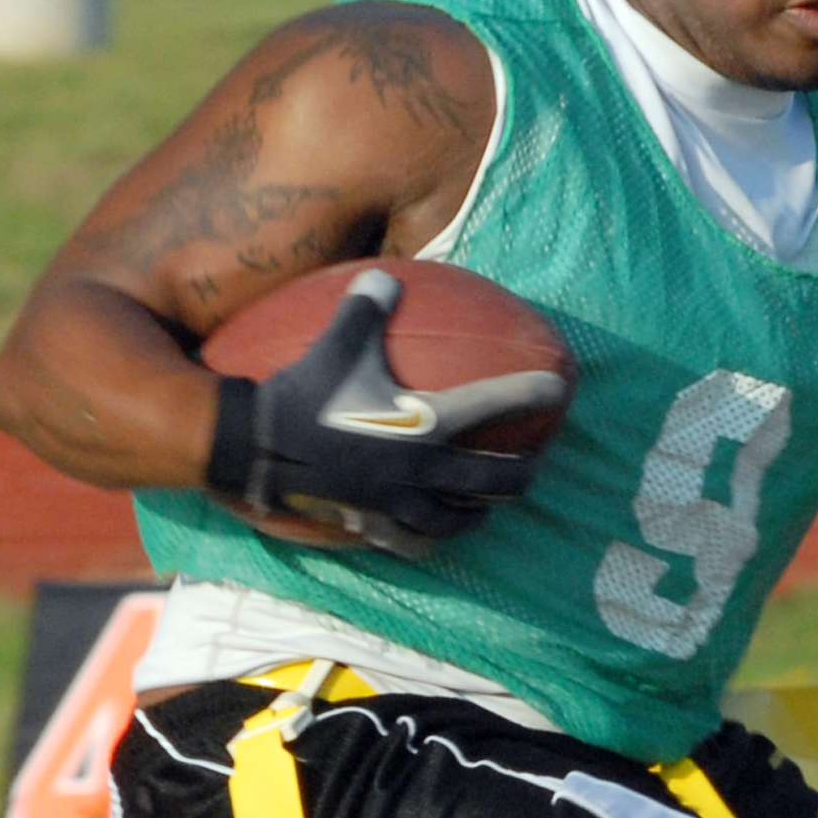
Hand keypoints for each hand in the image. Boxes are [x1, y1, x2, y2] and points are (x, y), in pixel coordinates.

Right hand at [212, 269, 554, 558]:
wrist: (259, 447)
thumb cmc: (304, 391)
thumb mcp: (339, 341)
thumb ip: (367, 307)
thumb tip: (386, 276)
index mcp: (428, 421)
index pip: (495, 404)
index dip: (532, 394)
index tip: (558, 387)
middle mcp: (424, 468)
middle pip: (495, 481)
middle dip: (522, 473)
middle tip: (535, 463)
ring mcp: (400, 501)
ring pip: (459, 519)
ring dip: (480, 512)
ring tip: (487, 507)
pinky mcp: (374, 523)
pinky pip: (414, 541)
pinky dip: (430, 539)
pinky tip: (430, 535)